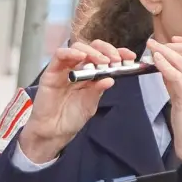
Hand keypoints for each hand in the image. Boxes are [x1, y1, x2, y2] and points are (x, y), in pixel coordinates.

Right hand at [17, 39, 137, 163]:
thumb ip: (98, 90)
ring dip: (91, 52)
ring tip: (102, 61)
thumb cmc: (71, 118)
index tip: (130, 56)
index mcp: (90, 75)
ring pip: (78, 49)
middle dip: (106, 50)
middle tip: (115, 59)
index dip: (118, 53)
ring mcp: (65, 69)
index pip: (105, 57)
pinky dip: (70, 53)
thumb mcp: (90, 104)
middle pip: (92, 49)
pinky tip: (81, 57)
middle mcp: (78, 69)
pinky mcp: (51, 72)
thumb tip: (111, 79)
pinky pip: (59, 56)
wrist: (53, 132)